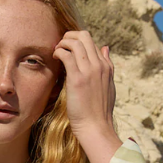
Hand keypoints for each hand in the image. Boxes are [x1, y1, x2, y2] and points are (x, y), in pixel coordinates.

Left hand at [52, 30, 121, 162]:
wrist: (96, 127)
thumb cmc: (99, 111)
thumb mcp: (108, 86)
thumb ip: (107, 66)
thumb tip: (105, 48)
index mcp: (106, 67)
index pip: (92, 42)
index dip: (78, 41)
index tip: (68, 47)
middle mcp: (99, 65)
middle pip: (84, 36)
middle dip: (69, 36)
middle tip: (60, 44)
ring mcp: (89, 70)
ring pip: (75, 42)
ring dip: (62, 43)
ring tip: (56, 51)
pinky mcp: (78, 78)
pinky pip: (67, 54)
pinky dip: (59, 51)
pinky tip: (55, 58)